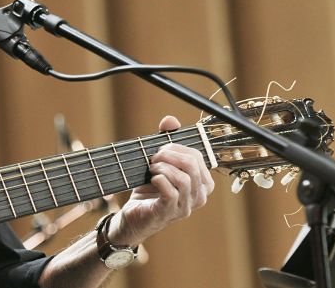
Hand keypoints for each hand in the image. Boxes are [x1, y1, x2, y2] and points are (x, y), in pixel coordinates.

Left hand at [112, 116, 214, 244]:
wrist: (133, 215)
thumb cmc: (149, 189)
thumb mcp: (159, 163)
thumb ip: (166, 141)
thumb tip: (170, 120)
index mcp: (201, 183)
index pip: (198, 157)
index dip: (178, 148)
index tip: (160, 148)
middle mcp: (198, 196)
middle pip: (192, 166)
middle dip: (170, 155)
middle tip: (154, 157)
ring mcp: (185, 207)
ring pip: (184, 179)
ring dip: (163, 168)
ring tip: (151, 168)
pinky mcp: (168, 213)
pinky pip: (172, 193)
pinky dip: (160, 180)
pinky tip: (152, 179)